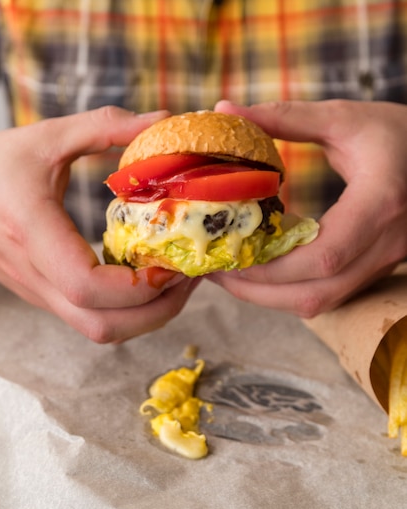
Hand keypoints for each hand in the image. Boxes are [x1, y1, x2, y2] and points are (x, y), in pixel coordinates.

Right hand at [0, 106, 197, 341]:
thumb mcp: (48, 137)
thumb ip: (105, 126)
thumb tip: (163, 119)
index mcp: (29, 229)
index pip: (85, 285)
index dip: (136, 287)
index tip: (171, 264)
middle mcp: (32, 272)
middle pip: (101, 326)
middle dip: (156, 312)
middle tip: (188, 279)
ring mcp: (36, 291)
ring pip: (99, 330)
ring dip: (146, 316)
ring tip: (175, 282)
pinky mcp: (44, 296)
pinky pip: (91, 318)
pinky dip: (127, 310)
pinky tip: (145, 280)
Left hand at [212, 99, 406, 315]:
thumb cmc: (397, 133)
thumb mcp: (344, 118)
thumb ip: (285, 117)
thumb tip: (224, 108)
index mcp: (380, 203)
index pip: (324, 254)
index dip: (272, 266)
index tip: (229, 257)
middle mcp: (385, 244)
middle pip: (317, 293)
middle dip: (259, 291)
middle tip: (217, 273)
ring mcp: (383, 262)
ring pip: (321, 302)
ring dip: (271, 297)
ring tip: (232, 277)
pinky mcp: (374, 269)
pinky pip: (329, 294)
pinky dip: (290, 291)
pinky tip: (264, 272)